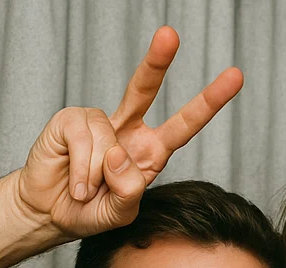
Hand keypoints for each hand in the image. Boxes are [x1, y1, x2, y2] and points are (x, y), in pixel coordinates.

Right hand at [17, 26, 242, 238]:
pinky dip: (81, 172)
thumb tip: (119, 154)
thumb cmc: (90, 212)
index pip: (184, 125)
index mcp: (150, 152)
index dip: (208, 103)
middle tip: (170, 35)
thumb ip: (129, 191)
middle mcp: (127, 130)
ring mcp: (99, 122)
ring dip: (97, 178)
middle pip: (144, 88)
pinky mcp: (71, 120)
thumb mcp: (121, 213)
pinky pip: (85, 143)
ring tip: (86, 191)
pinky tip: (74, 183)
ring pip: (109, 143)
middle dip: (157, 60)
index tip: (235, 77)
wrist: (50, 213)